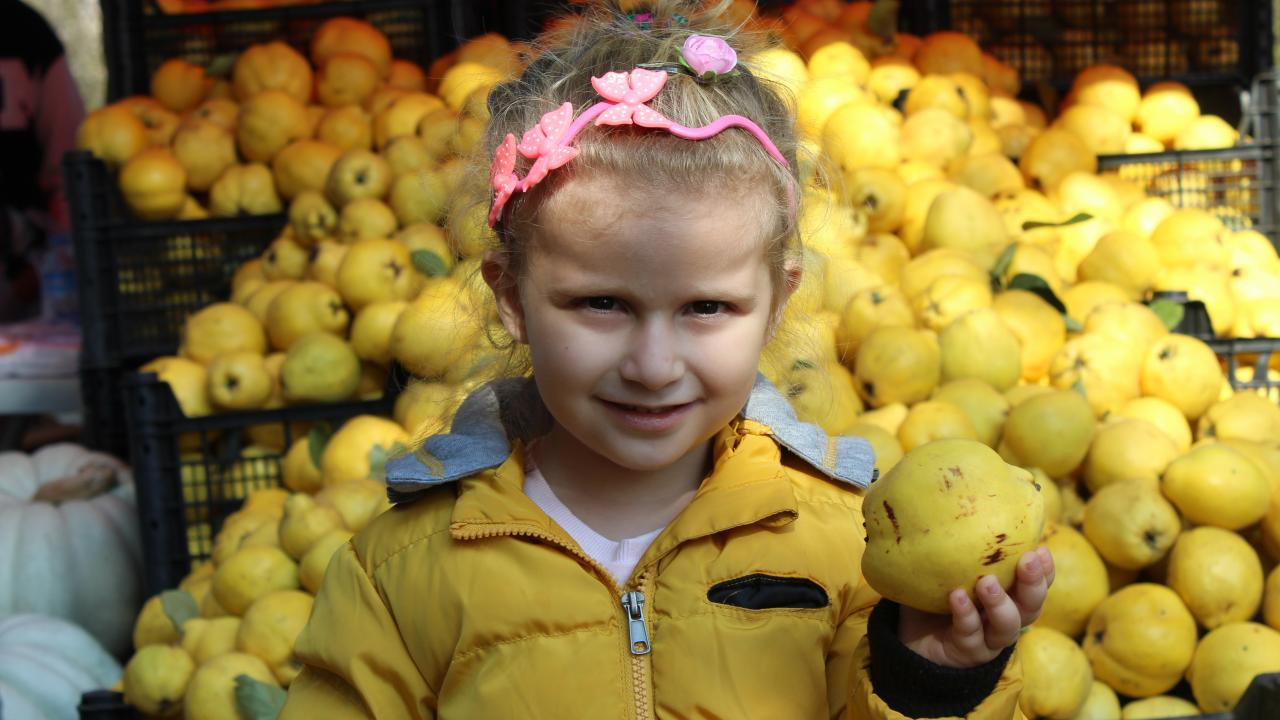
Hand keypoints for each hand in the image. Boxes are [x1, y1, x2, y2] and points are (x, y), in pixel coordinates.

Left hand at [897, 546, 1054, 668]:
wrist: (913, 638)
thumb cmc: (935, 597)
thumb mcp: (948, 567)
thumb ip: (955, 543)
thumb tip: (952, 497)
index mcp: (1009, 598)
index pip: (1038, 585)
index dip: (1045, 570)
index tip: (1041, 548)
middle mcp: (1004, 619)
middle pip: (1031, 606)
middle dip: (1033, 584)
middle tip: (1027, 560)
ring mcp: (988, 640)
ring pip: (1007, 626)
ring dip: (1000, 603)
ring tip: (986, 582)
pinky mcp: (967, 652)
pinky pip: (970, 633)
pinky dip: (965, 614)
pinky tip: (956, 597)